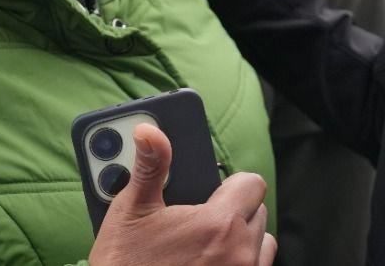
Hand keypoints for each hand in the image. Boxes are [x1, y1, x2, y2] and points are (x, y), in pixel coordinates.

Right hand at [89, 122, 274, 265]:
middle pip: (256, 212)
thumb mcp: (131, 211)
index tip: (213, 191)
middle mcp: (239, 254)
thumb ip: (150, 167)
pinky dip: (239, 262)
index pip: (251, 184)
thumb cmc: (124, 264)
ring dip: (241, 239)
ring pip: (261, 243)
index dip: (232, 183)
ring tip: (205, 244)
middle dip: (232, 210)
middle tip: (198, 220)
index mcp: (218, 225)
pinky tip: (209, 261)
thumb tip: (149, 131)